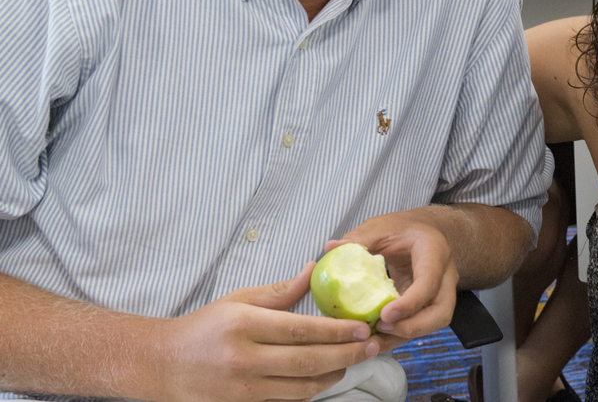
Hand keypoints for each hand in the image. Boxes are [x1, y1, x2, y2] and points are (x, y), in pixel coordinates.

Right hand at [151, 262, 378, 401]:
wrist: (163, 365)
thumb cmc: (204, 327)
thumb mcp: (239, 300)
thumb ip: (281, 291)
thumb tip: (316, 269)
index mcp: (243, 326)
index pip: (301, 330)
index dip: (337, 331)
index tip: (363, 327)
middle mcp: (243, 360)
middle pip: (307, 362)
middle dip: (347, 354)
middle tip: (373, 345)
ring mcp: (243, 389)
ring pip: (302, 387)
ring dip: (335, 374)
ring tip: (356, 359)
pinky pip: (288, 401)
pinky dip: (312, 389)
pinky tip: (328, 375)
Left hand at [331, 212, 458, 351]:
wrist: (422, 232)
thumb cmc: (401, 229)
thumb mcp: (381, 227)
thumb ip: (359, 239)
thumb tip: (331, 247)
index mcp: (434, 251)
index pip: (429, 281)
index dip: (410, 302)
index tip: (384, 315)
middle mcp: (444, 276)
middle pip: (441, 312)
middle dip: (413, 327)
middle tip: (381, 329)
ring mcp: (440, 293)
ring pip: (432, 324)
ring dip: (403, 336)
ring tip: (373, 340)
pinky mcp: (428, 306)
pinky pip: (419, 325)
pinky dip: (398, 336)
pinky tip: (374, 339)